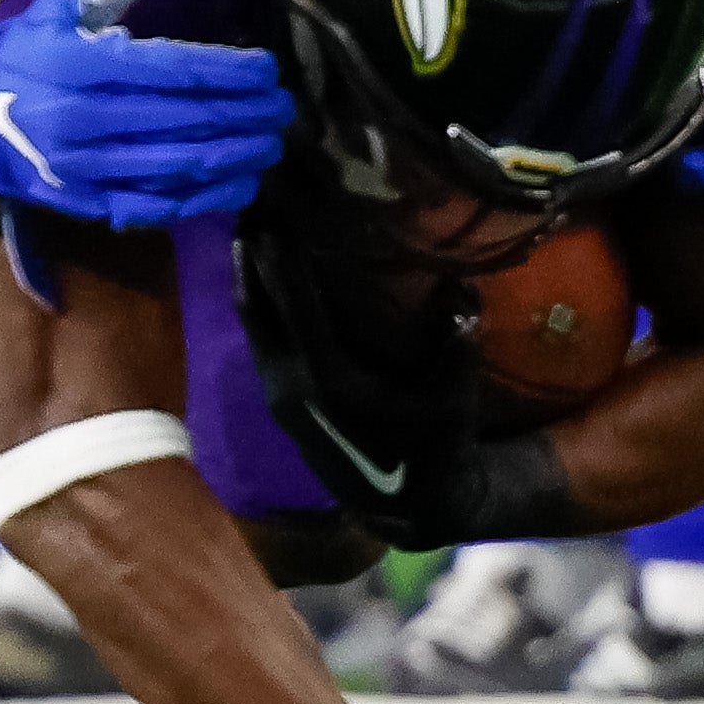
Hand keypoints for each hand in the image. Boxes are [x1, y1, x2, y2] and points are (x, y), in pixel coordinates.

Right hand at [0, 0, 294, 225]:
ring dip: (234, 157)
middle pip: (184, 120)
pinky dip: (202, 198)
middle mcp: (86, 117)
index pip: (172, 69)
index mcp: (83, 63)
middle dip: (244, 116)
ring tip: (271, 144)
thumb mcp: (59, 1)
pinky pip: (154, 204)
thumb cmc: (23, 48)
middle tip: (284, 109)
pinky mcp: (84, 200)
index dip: (227, 72)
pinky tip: (238, 184)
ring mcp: (85, 166)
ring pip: (176, 167)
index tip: (267, 70)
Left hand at [235, 191, 479, 530]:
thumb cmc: (434, 449)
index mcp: (329, 384)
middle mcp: (291, 386)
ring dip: (247, 270)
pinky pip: (256, 333)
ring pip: (251, 320)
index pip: (297, 308)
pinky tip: (255, 265)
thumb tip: (457, 289)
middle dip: (253, 252)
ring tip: (245, 218)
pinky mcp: (278, 395)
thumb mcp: (454, 401)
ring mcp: (278, 392)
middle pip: (259, 306)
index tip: (274, 211)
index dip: (283, 259)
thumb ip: (455, 346)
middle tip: (249, 197)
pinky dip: (254, 295)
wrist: (404, 505)